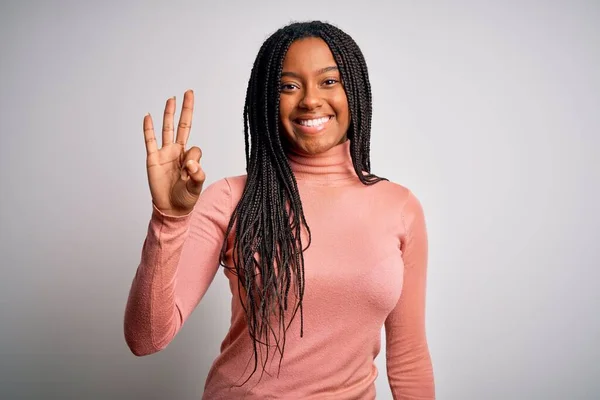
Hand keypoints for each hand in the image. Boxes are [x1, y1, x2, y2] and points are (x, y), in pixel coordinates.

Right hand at [143, 90, 204, 215]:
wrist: (171, 209)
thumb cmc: (185, 198)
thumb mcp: (196, 188)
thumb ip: (197, 175)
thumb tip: (191, 163)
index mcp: (190, 158)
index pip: (195, 148)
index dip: (193, 159)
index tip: (189, 171)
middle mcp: (177, 152)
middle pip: (182, 126)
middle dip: (186, 110)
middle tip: (189, 92)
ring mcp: (164, 154)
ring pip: (167, 129)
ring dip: (169, 114)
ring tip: (172, 99)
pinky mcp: (153, 159)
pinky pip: (150, 141)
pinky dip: (148, 129)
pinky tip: (148, 116)